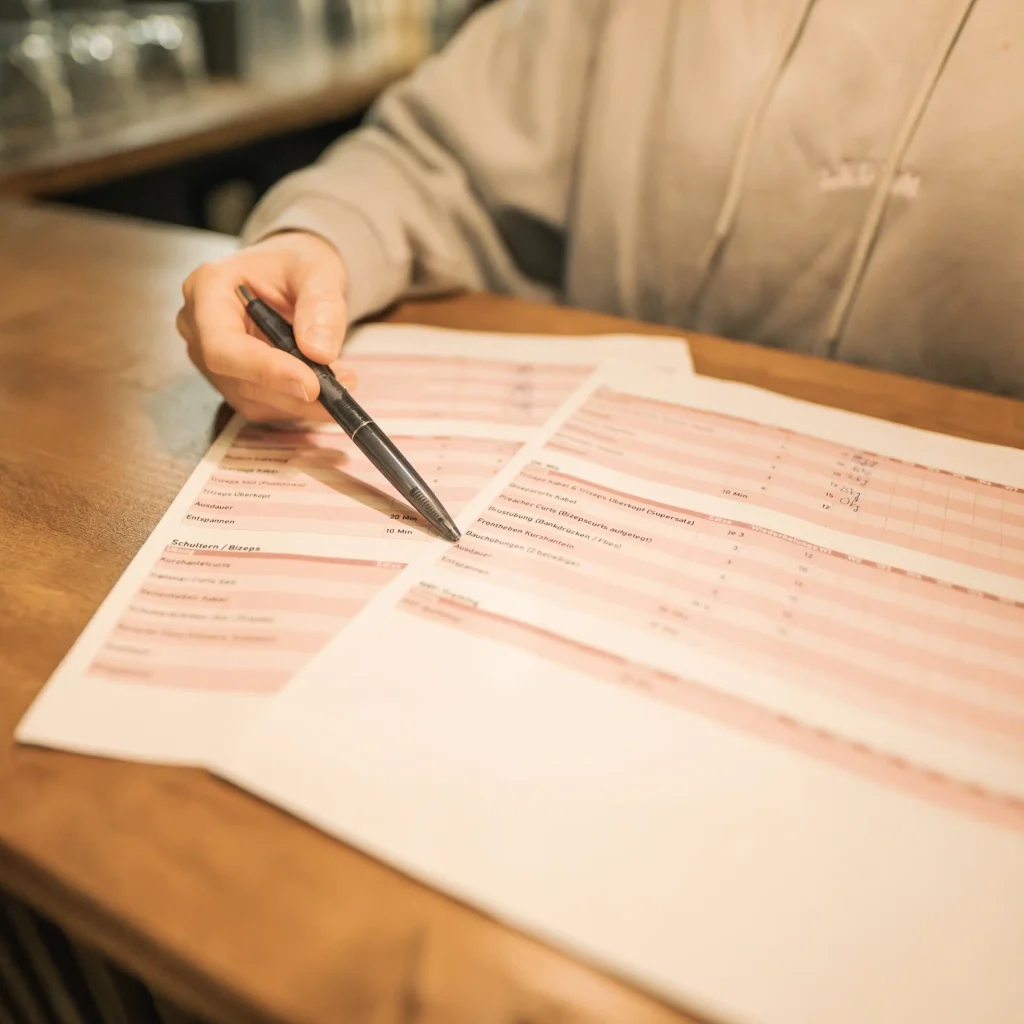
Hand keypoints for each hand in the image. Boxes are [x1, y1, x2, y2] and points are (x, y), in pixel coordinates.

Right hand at [177, 231, 354, 422]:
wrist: (290, 274)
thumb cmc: (296, 264)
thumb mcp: (318, 270)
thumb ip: (321, 306)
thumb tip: (319, 352)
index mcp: (207, 288)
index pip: (223, 345)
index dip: (266, 371)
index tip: (312, 385)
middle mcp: (198, 327)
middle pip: (238, 378)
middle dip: (293, 391)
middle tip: (342, 388)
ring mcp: (209, 358)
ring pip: (252, 398)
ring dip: (300, 402)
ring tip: (341, 382)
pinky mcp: (229, 380)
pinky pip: (262, 405)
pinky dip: (297, 404)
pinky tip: (323, 387)